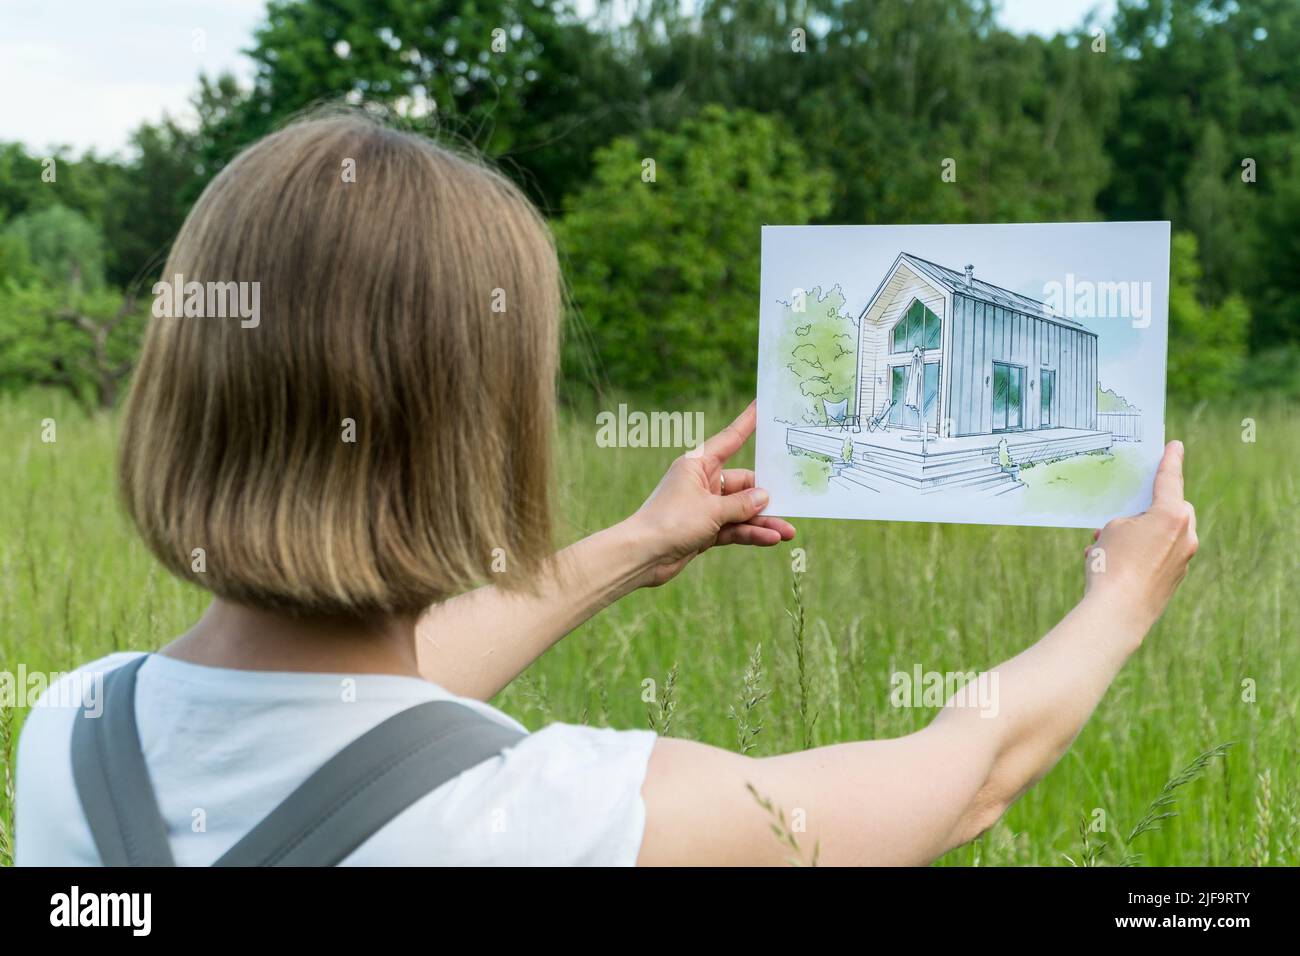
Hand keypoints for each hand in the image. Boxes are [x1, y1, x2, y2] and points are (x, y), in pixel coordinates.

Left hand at [623, 401, 794, 587]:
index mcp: (697, 464)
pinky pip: (734, 528)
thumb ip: (742, 503)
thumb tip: (765, 497)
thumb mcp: (712, 510)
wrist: (642, 556)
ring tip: (788, 531)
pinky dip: (750, 533)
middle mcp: (702, 482)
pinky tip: (771, 539)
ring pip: (741, 510)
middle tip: (794, 499)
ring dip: (763, 520)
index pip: (730, 439)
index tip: (762, 405)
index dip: (747, 423)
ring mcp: (704, 507)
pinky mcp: (704, 530)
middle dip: (766, 495)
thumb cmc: (670, 522)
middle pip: (743, 483)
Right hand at [1084, 440, 1197, 639]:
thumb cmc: (1112, 564)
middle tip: (1124, 514)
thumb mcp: (1111, 530)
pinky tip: (1112, 565)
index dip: (1170, 460)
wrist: (1118, 613)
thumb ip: (1128, 522)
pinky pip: (1159, 556)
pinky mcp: (1174, 578)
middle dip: (1151, 509)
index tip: (1175, 446)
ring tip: (1106, 546)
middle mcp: (1185, 535)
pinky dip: (1140, 554)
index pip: (1170, 479)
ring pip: (1163, 534)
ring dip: (1140, 534)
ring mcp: (1183, 558)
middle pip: (1172, 509)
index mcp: (1171, 515)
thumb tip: (1135, 531)